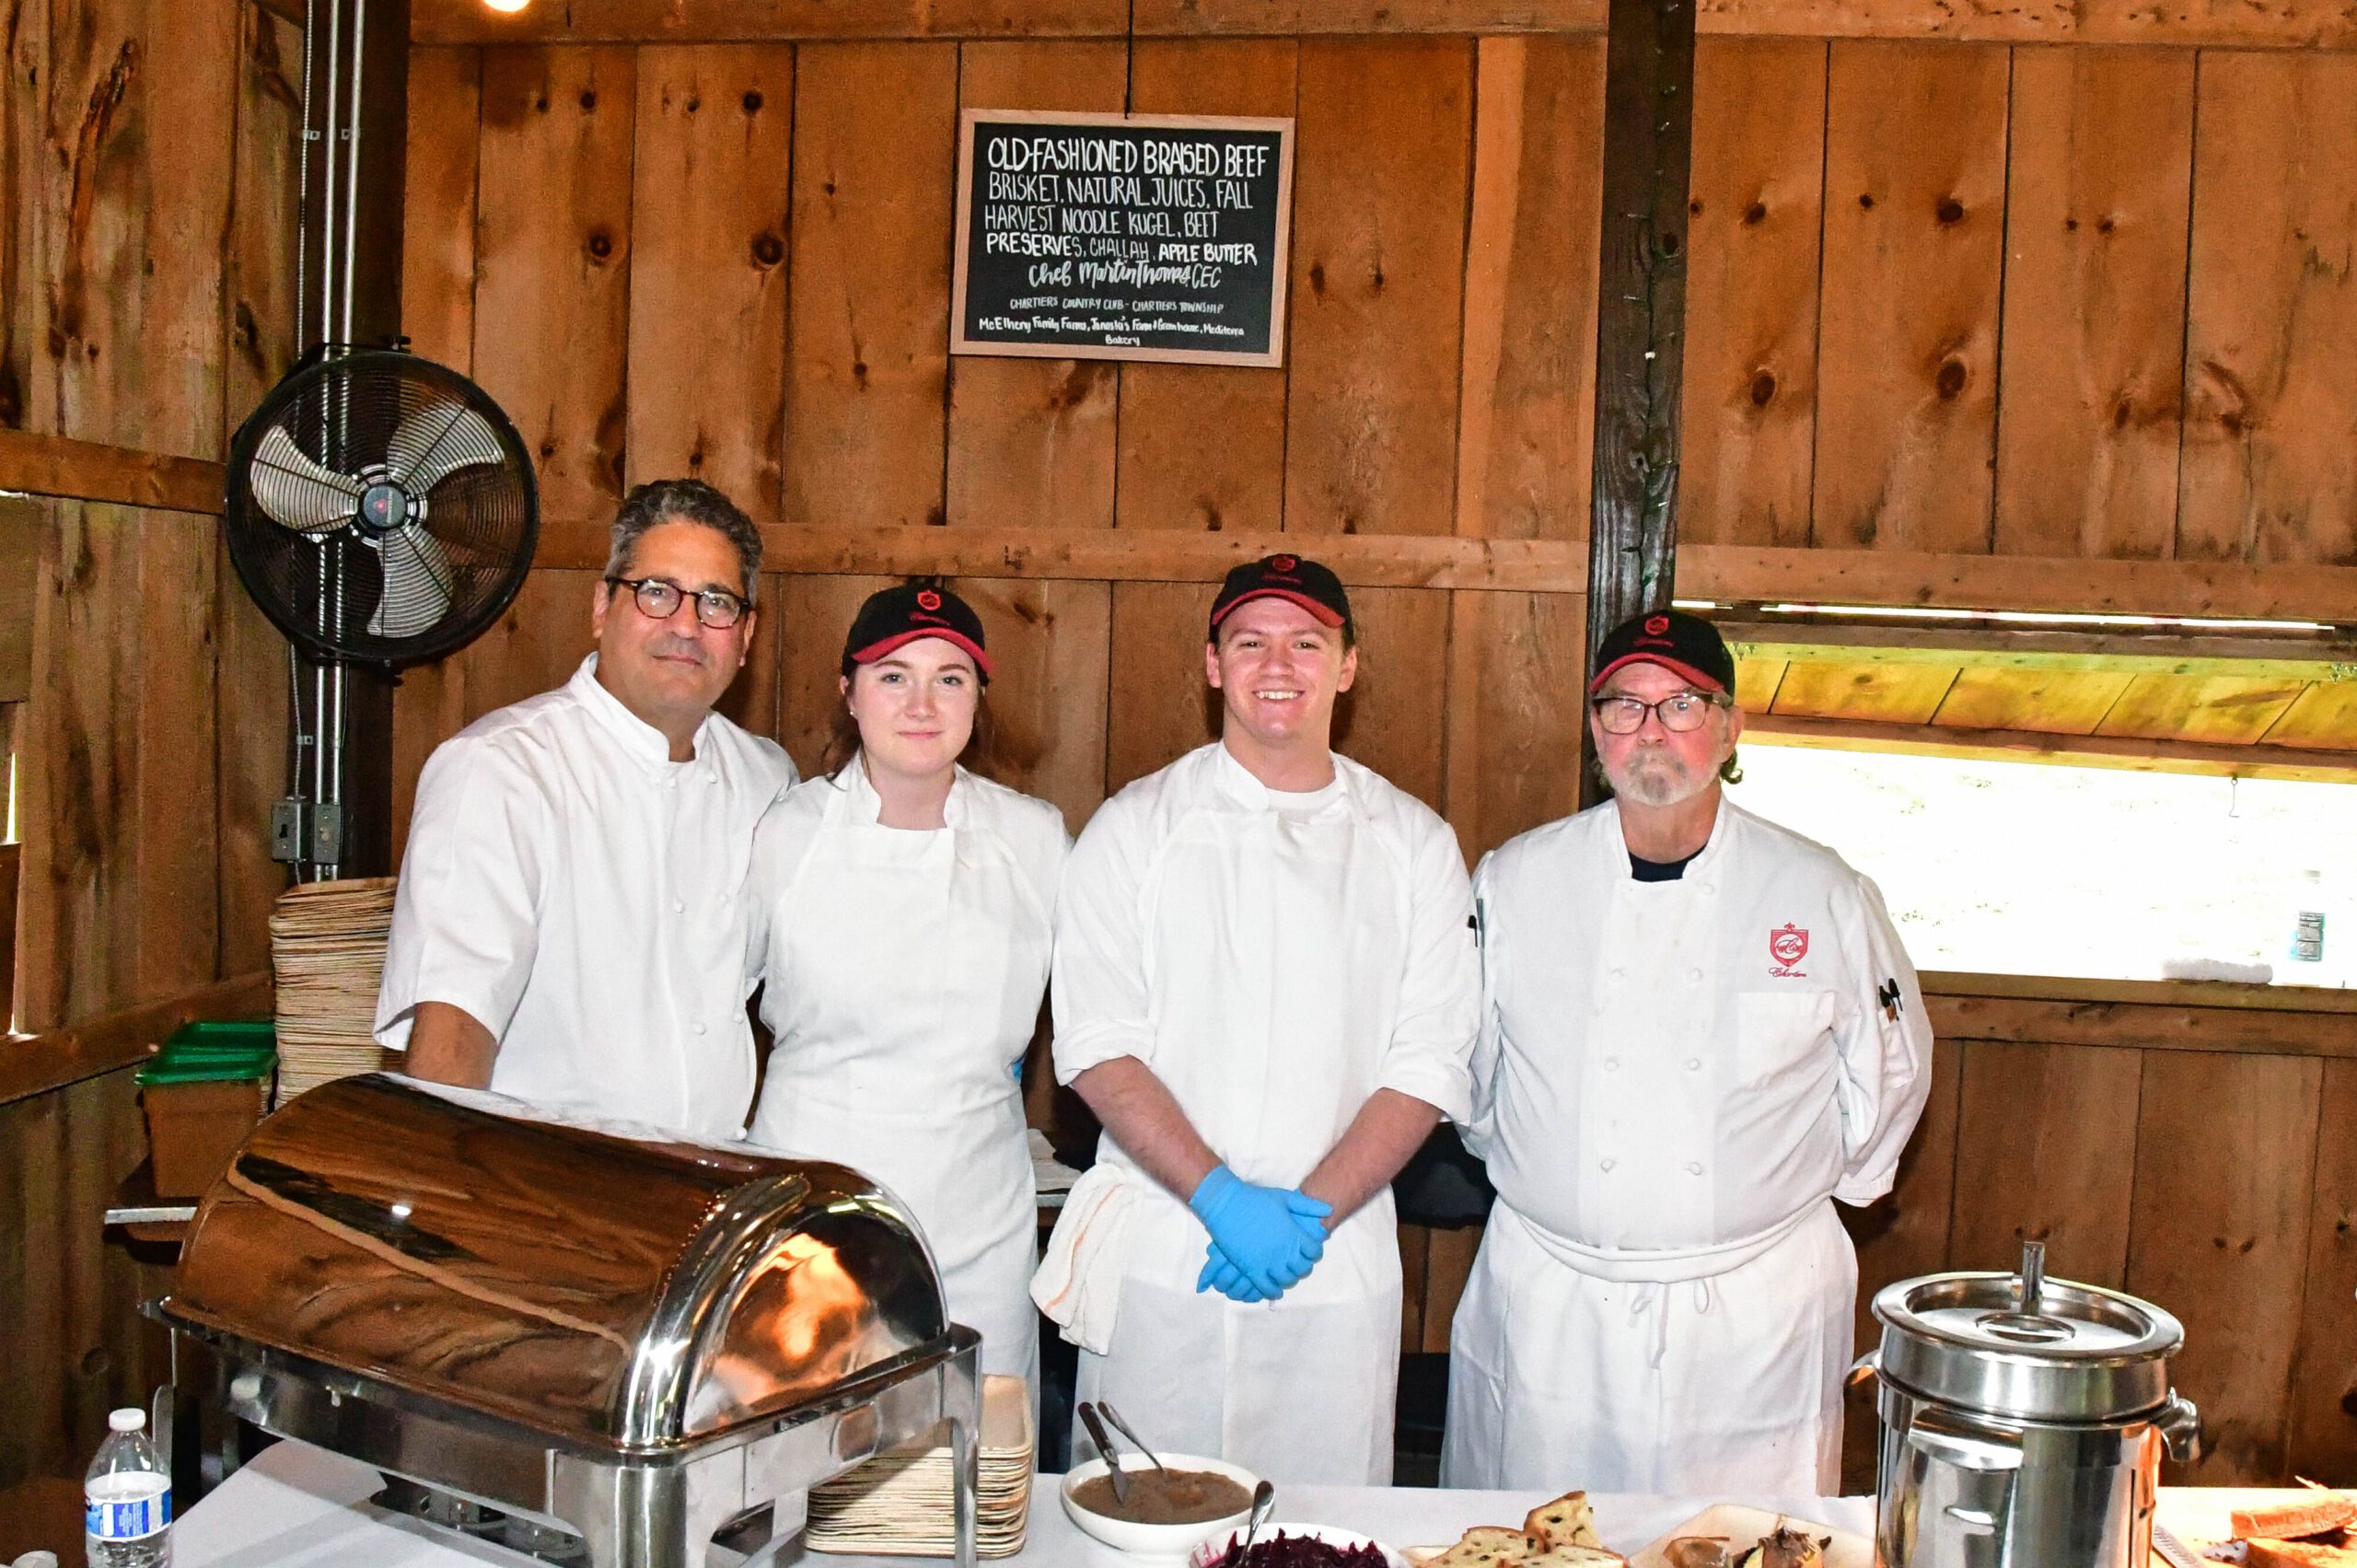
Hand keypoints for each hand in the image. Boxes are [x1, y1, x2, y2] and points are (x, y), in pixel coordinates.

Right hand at [1187, 1166, 1332, 1297]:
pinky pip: (1266, 1287)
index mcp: (1294, 1234)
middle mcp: (1284, 1250)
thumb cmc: (1255, 1199)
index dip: (1314, 1253)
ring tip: (1286, 1277)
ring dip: (1288, 1280)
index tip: (1310, 1252)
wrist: (1226, 1205)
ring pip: (1286, 1280)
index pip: (1314, 1251)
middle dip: (1303, 1268)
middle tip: (1299, 1266)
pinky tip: (1274, 1289)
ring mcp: (1267, 1262)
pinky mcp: (1251, 1269)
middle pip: (1302, 1269)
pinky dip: (1272, 1291)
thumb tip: (1328, 1210)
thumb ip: (1308, 1206)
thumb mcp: (1284, 1198)